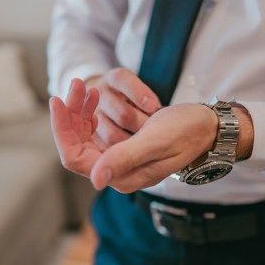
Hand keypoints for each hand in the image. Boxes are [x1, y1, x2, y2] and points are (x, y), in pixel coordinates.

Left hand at [50, 79, 253, 191]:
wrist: (207, 127)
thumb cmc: (186, 132)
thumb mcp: (156, 141)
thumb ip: (124, 158)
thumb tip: (95, 179)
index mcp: (121, 176)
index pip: (74, 157)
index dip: (61, 129)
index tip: (57, 100)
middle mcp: (115, 171)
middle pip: (75, 144)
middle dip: (71, 114)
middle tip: (79, 84)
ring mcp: (118, 159)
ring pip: (83, 136)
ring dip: (79, 111)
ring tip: (87, 86)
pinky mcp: (122, 147)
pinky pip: (95, 132)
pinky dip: (91, 112)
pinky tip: (95, 96)